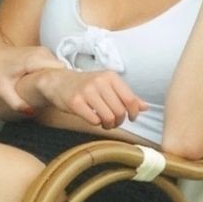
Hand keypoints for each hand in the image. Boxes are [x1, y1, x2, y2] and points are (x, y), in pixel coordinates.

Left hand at [0, 41, 63, 114]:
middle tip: (59, 98)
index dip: (63, 84)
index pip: (60, 70)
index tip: (62, 97)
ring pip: (61, 68)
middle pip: (63, 70)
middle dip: (62, 84)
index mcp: (34, 60)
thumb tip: (30, 112)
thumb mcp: (2, 89)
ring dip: (58, 80)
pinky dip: (55, 76)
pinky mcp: (46, 53)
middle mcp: (43, 53)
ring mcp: (45, 51)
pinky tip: (48, 85)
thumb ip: (16, 102)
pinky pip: (56, 66)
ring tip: (53, 93)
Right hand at [25, 66, 146, 129]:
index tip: (131, 117)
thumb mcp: (107, 85)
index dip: (133, 113)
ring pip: (108, 117)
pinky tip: (92, 118)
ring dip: (108, 124)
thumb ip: (126, 95)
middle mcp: (99, 82)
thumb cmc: (85, 85)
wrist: (58, 82)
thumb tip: (145, 107)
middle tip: (113, 121)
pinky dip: (96, 123)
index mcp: (110, 77)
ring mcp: (87, 91)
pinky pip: (94, 120)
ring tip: (104, 122)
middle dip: (118, 121)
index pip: (130, 99)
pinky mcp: (75, 102)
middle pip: (120, 111)